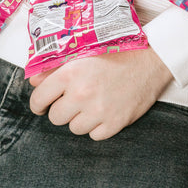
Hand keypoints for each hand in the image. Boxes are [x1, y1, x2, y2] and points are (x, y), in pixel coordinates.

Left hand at [28, 47, 173, 140]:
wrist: (154, 59)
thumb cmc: (118, 52)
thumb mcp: (85, 53)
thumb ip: (55, 68)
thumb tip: (33, 83)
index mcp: (70, 74)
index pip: (38, 100)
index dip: (40, 103)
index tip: (45, 104)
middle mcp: (82, 94)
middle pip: (55, 117)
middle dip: (63, 109)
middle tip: (76, 100)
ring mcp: (99, 110)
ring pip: (74, 128)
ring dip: (81, 119)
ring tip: (94, 104)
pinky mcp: (116, 123)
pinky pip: (95, 135)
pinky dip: (99, 126)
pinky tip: (107, 111)